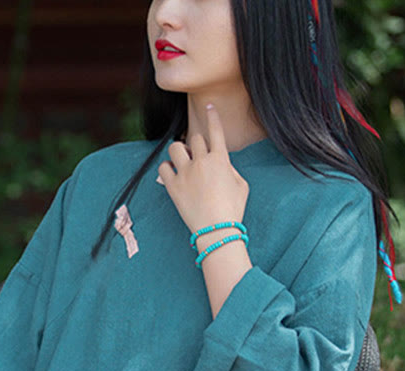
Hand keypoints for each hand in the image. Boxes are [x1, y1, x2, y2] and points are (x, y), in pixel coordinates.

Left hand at [158, 104, 248, 232]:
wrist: (216, 229)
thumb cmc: (232, 209)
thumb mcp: (241, 185)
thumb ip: (230, 169)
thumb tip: (221, 164)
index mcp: (221, 159)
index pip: (216, 130)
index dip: (212, 116)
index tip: (208, 106)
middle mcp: (201, 161)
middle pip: (194, 138)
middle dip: (196, 144)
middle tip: (195, 154)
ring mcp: (185, 173)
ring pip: (175, 147)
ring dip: (179, 151)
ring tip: (182, 160)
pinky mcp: (173, 186)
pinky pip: (163, 167)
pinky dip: (167, 168)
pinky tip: (172, 174)